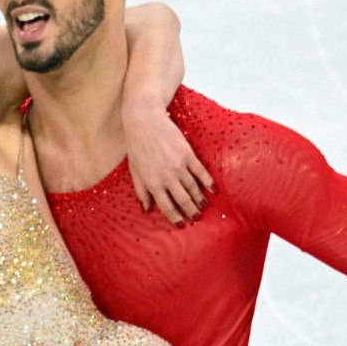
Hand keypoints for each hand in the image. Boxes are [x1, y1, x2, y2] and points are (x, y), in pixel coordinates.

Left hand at [123, 104, 213, 225]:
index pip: (166, 206)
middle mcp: (166, 177)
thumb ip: (141, 191)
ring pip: (193, 188)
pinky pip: (200, 172)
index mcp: (152, 183)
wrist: (145, 121)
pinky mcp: (188, 154)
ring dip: (200, 199)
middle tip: (197, 217)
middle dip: (191, 211)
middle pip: (182, 200)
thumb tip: (146, 209)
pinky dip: (207, 182)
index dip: (175, 217)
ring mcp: (178, 166)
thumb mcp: (134, 171)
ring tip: (204, 206)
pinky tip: (212, 189)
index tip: (181, 223)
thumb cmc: (137, 146)